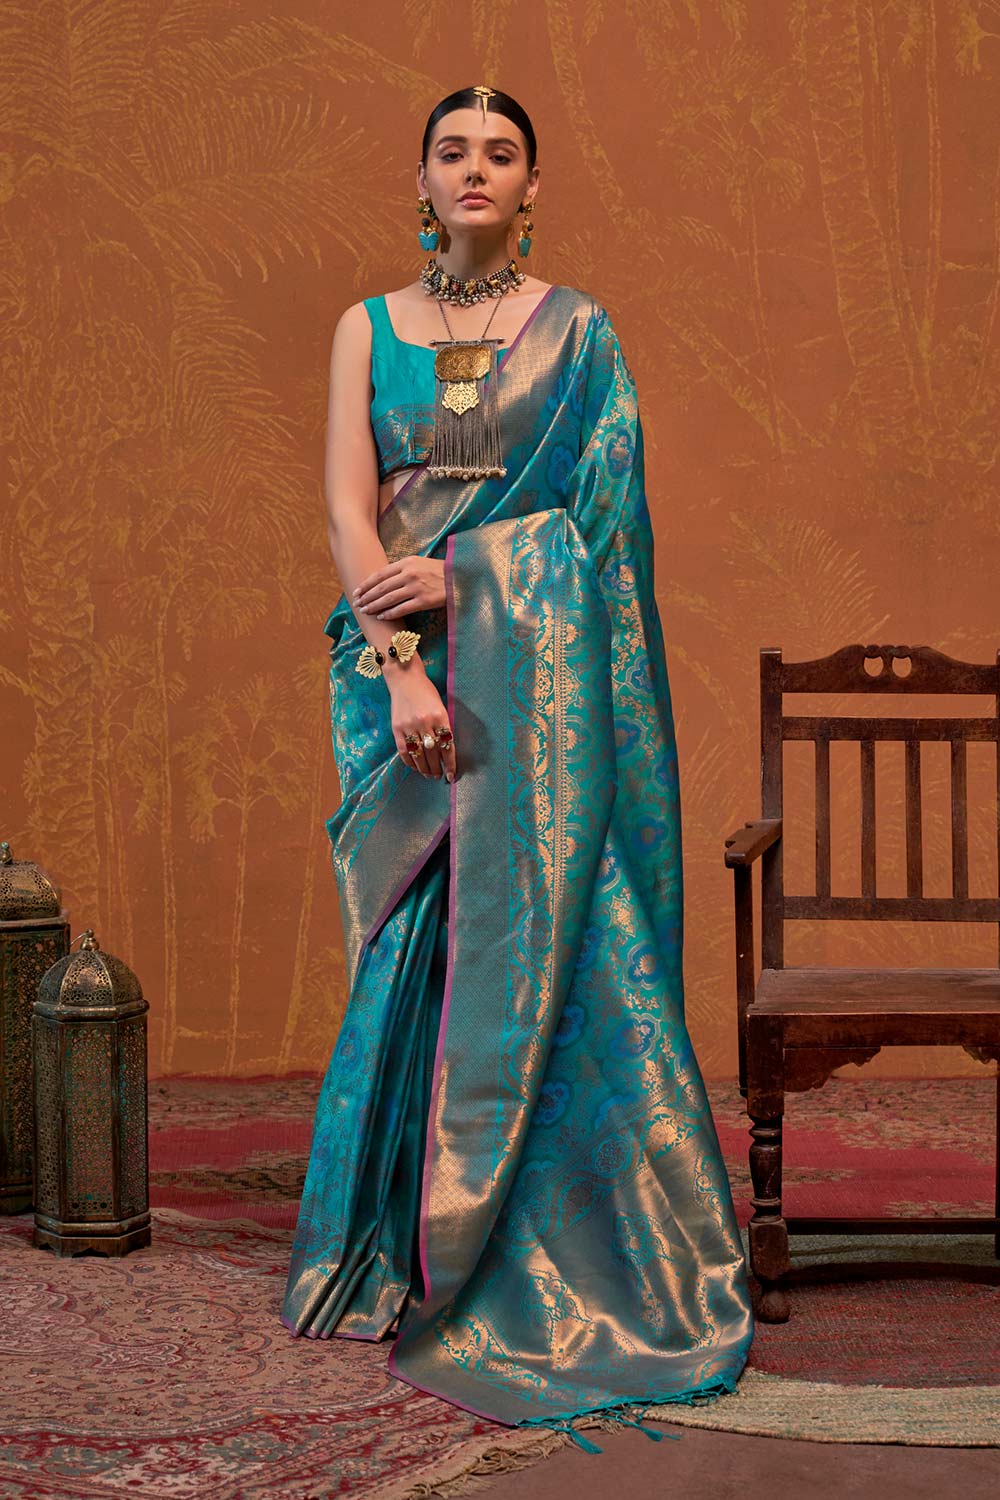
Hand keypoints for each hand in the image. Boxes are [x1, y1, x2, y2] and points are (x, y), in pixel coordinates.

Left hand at [352, 555, 445, 618]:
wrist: (461, 578)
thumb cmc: (439, 571)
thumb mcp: (420, 563)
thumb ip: (402, 569)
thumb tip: (383, 579)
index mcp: (407, 563)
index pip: (380, 574)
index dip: (366, 584)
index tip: (357, 591)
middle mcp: (409, 574)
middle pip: (382, 587)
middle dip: (367, 596)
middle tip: (357, 603)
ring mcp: (416, 588)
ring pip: (389, 598)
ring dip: (374, 606)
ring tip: (365, 611)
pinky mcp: (424, 600)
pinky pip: (402, 609)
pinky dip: (390, 613)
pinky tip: (381, 616)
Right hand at [387, 662, 456, 781]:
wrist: (405, 680)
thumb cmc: (426, 693)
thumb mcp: (440, 707)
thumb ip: (443, 727)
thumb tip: (445, 752)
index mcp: (440, 717)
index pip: (447, 746)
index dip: (449, 764)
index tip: (451, 776)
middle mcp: (425, 722)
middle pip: (432, 753)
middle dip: (436, 768)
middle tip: (438, 776)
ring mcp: (409, 726)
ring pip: (418, 755)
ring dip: (424, 769)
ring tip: (428, 775)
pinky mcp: (396, 728)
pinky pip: (403, 750)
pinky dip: (409, 761)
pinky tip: (414, 767)